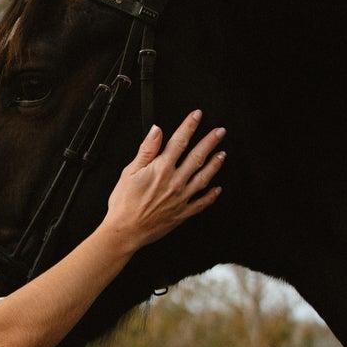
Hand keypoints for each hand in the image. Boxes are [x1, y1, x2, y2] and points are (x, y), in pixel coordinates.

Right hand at [102, 111, 224, 251]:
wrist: (125, 231)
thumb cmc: (124, 204)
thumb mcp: (129, 171)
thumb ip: (146, 150)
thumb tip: (156, 131)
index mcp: (161, 169)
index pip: (179, 141)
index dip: (190, 126)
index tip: (197, 116)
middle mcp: (175, 182)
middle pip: (197, 157)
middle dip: (210, 142)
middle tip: (220, 132)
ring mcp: (181, 198)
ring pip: (204, 178)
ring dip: (215, 165)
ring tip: (222, 154)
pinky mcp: (182, 213)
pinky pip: (201, 203)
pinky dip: (211, 196)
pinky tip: (217, 189)